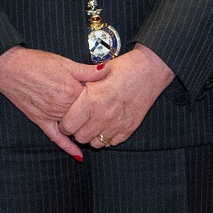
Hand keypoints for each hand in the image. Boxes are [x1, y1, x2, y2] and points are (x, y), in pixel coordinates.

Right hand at [0, 47, 105, 158]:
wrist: (8, 66)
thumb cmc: (35, 61)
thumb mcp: (64, 61)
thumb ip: (87, 70)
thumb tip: (108, 70)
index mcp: (72, 91)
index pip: (95, 101)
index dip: (102, 98)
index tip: (109, 97)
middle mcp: (63, 107)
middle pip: (86, 116)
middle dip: (96, 116)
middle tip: (105, 114)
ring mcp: (51, 115)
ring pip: (74, 127)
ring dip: (85, 129)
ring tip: (98, 129)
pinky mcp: (40, 120)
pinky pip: (56, 138)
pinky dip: (67, 147)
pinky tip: (78, 155)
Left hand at [59, 44, 176, 147]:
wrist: (148, 71)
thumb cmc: (121, 69)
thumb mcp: (94, 74)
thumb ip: (79, 87)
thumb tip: (65, 98)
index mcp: (91, 100)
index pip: (68, 126)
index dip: (64, 123)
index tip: (66, 119)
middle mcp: (103, 115)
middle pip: (80, 137)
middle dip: (76, 131)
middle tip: (78, 122)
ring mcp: (117, 124)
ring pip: (95, 143)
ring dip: (91, 135)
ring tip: (91, 124)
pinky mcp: (129, 129)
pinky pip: (111, 142)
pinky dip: (106, 136)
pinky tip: (105, 125)